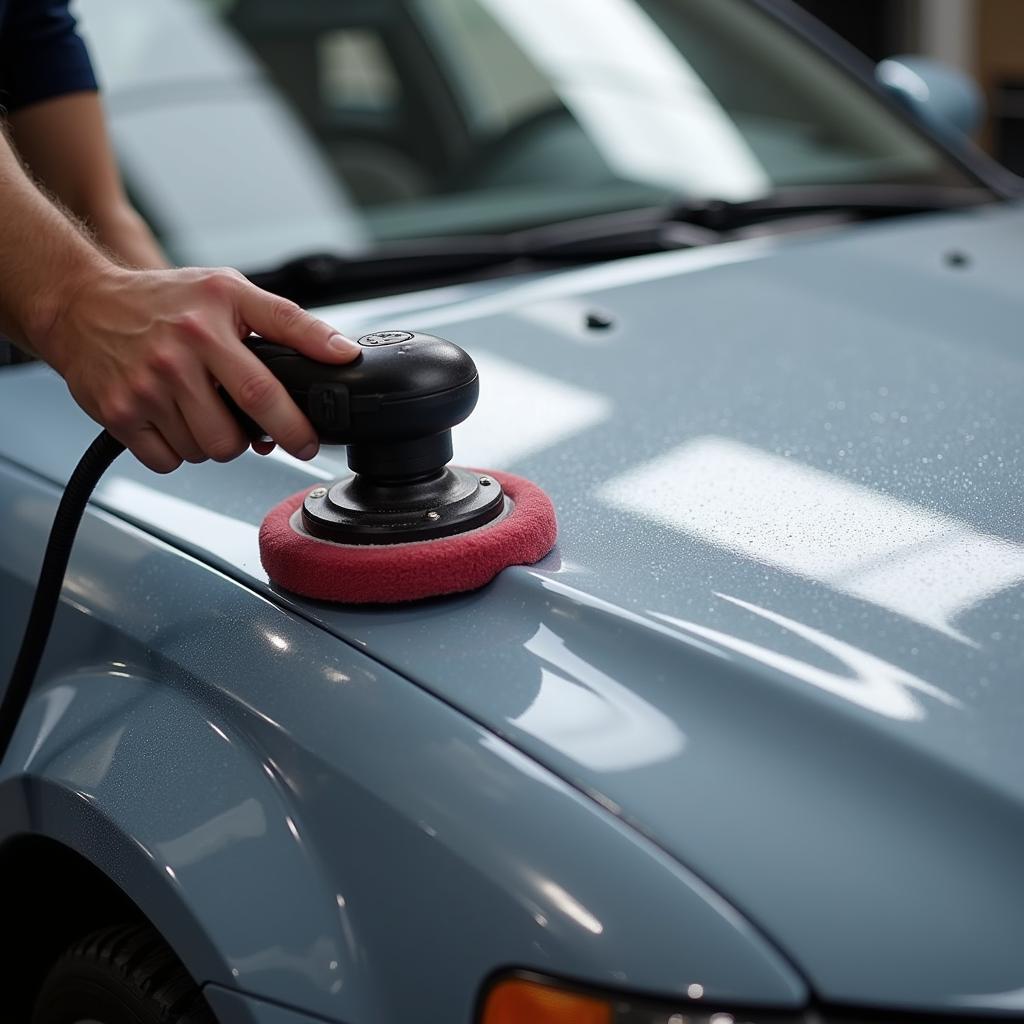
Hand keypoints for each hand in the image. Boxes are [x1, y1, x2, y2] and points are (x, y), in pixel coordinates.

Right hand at [41, 264, 359, 472]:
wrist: (82, 304)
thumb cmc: (166, 300)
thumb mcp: (232, 292)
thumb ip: (292, 323)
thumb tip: (345, 353)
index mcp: (208, 326)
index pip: (261, 390)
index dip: (293, 426)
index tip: (309, 445)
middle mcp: (173, 357)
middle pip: (231, 437)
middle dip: (252, 441)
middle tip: (255, 428)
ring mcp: (142, 389)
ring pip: (203, 453)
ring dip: (214, 443)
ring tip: (205, 410)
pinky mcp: (117, 414)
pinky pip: (167, 462)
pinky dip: (178, 451)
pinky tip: (175, 420)